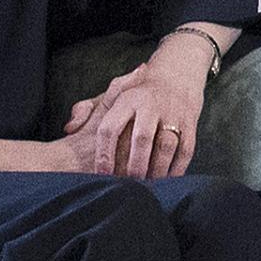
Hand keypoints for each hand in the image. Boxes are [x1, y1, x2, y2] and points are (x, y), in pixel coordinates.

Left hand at [63, 49, 206, 178]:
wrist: (177, 75)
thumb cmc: (136, 93)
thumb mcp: (110, 95)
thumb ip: (85, 110)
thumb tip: (69, 128)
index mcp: (127, 99)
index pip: (110, 128)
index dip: (104, 154)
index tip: (101, 174)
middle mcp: (151, 105)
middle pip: (142, 138)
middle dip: (134, 165)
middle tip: (128, 184)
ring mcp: (173, 113)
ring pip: (166, 146)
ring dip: (157, 170)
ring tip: (147, 186)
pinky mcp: (190, 123)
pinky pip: (186, 150)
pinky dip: (177, 168)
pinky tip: (167, 180)